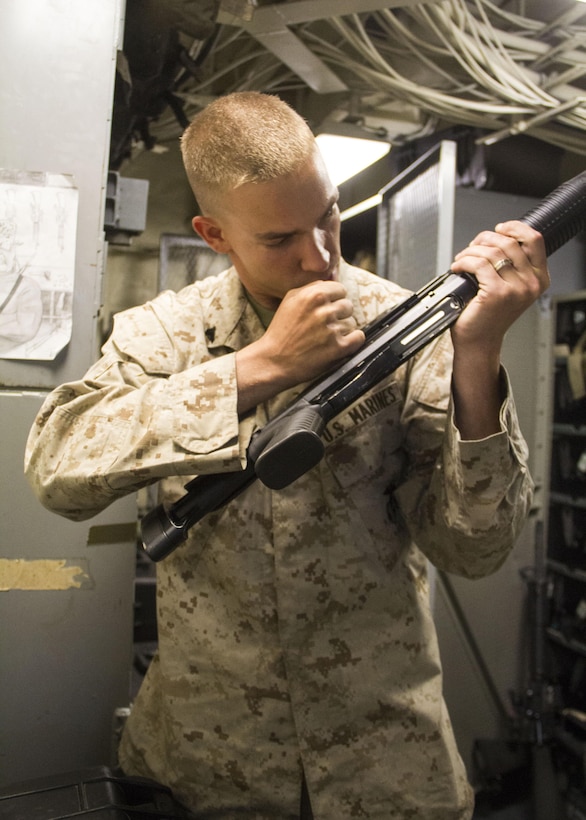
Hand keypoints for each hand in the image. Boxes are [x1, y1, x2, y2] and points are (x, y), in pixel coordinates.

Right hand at [236, 279, 364, 413]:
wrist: (273, 361)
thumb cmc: (281, 331)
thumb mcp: (290, 301)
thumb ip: (311, 288)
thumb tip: (331, 282)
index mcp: (313, 295)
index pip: (340, 289)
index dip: (334, 300)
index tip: (327, 309)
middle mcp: (324, 310)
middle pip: (347, 306)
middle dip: (339, 315)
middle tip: (324, 326)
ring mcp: (332, 330)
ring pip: (351, 323)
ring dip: (342, 331)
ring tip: (325, 338)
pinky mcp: (338, 348)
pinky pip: (358, 338)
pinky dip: (353, 341)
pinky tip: (341, 344)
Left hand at [448, 221, 549, 438]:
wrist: (479, 341)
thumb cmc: (489, 315)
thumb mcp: (509, 286)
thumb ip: (511, 263)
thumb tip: (496, 237)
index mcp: (539, 279)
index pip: (534, 240)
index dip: (515, 228)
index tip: (498, 229)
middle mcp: (531, 284)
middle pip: (508, 242)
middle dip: (484, 239)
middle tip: (471, 248)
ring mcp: (515, 289)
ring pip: (491, 251)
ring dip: (471, 251)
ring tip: (462, 259)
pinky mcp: (496, 294)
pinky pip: (477, 263)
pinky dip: (463, 261)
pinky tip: (457, 267)